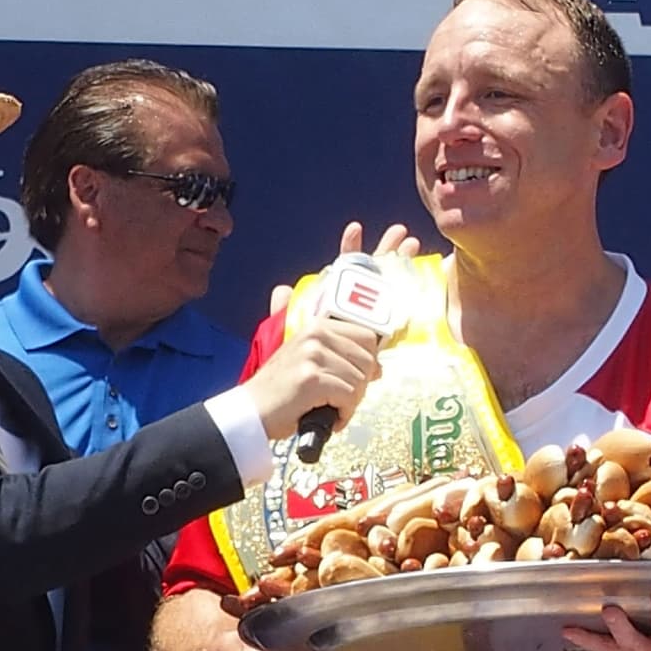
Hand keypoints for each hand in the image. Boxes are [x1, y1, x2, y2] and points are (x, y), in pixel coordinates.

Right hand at [241, 222, 421, 439]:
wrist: (249, 416)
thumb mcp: (308, 364)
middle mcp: (317, 330)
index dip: (382, 297)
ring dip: (349, 401)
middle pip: (370, 352)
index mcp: (319, 324)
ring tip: (327, 407)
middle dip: (361, 382)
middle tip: (339, 396)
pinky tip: (326, 416)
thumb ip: (340, 356)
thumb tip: (378, 363)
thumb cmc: (283, 394)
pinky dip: (342, 413)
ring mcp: (313, 351)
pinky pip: (349, 394)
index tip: (401, 235)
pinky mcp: (311, 376)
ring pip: (362, 377)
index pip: (365, 319)